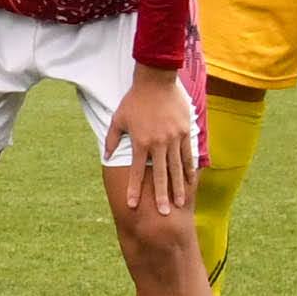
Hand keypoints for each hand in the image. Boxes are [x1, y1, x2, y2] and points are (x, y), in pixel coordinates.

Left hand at [109, 63, 198, 215]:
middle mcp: (158, 144)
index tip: (133, 205)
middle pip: (160, 175)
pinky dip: (190, 170)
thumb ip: (112, 138)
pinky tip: (191, 183)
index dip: (134, 189)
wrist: (156, 81)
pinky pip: (188, 156)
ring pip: (177, 169)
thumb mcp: (119, 118)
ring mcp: (173, 139)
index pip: (136, 171)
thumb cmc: (135, 100)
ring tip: (180, 204)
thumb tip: (105, 155)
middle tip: (165, 215)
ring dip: (179, 188)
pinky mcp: (185, 133)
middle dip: (162, 196)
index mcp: (140, 142)